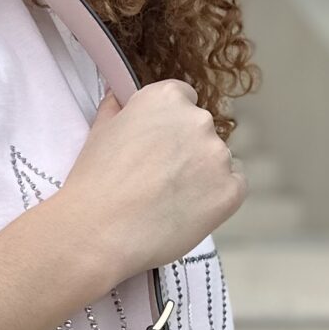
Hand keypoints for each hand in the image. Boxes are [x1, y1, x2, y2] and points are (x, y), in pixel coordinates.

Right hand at [58, 79, 246, 282]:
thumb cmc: (95, 183)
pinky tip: (188, 209)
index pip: (183, 98)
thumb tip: (118, 98)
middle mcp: (199, 119)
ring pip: (217, 160)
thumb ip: (116, 109)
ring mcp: (218, 155)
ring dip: (201, 174)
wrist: (100, 231)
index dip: (169, 124)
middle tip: (158, 178)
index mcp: (167, 98)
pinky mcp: (231, 190)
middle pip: (201, 130)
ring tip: (168, 200)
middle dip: (185, 149)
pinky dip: (216, 196)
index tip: (157, 144)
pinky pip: (233, 186)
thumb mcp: (99, 132)